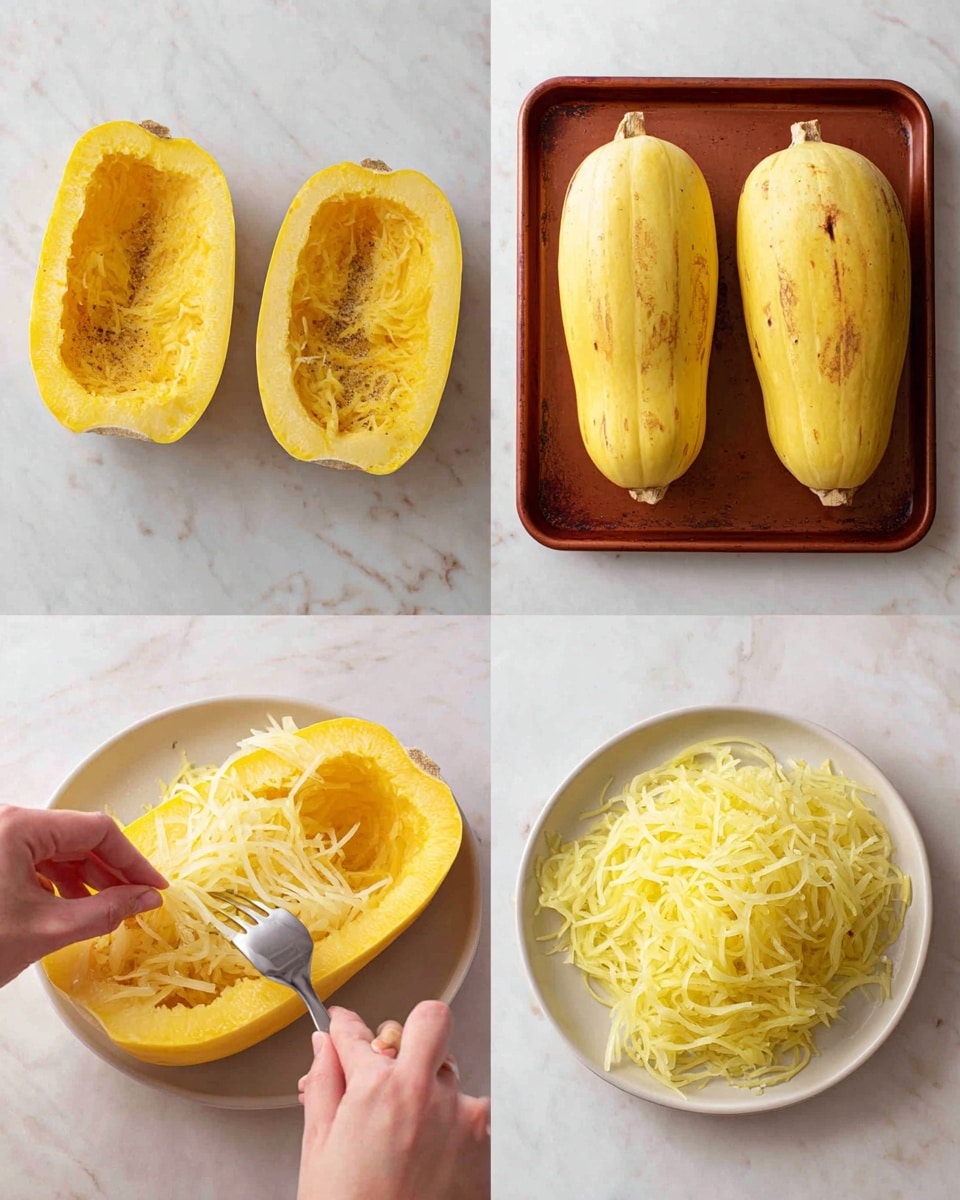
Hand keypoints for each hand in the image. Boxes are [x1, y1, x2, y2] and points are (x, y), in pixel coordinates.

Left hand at [0, 805, 167, 987]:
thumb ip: (105, 911)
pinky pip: (35, 861)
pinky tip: (71, 909)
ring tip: (107, 911)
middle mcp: (8, 824)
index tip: (153, 888)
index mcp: (20, 827)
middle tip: (136, 902)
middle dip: (110, 872)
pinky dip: (60, 884)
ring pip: (58, 850)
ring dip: (87, 879)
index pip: (97, 830)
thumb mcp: (46, 929)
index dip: (132, 860)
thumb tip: (145, 900)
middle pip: (78, 838)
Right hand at [298, 1002, 489, 1199]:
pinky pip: (473, 1110)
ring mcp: (461, 1112)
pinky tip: (431, 1157)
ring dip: (432, 1089)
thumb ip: (325, 1086)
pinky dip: (454, 1124)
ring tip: (409, 1137)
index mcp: (375, 1088)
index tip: (344, 1027)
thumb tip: (324, 1048)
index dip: (345, 1028)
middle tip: (395, 1062)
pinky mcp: (487, 1139)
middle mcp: (424, 1089)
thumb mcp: (318, 1151)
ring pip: (452, 1071)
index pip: (357, 1034)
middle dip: (412, 1033)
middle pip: (430, 1022)